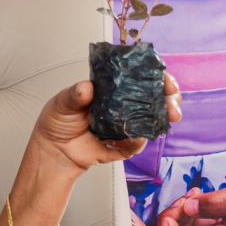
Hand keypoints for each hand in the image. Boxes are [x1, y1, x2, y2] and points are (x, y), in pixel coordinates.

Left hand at [32, 74, 182, 172]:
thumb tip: (86, 88)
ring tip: (166, 117)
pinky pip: (136, 144)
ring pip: (153, 121)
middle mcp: (124, 105)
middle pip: (156, 98)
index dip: (157, 76)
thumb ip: (74, 94)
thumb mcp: (63, 102)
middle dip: (170, 99)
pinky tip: (135, 137)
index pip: (141, 77)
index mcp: (113, 88)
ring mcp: (126, 126)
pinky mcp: (123, 146)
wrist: (53, 149)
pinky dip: (137, 141)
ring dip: (162, 119)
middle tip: (173, 104)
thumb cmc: (58, 120)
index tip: (165, 79)